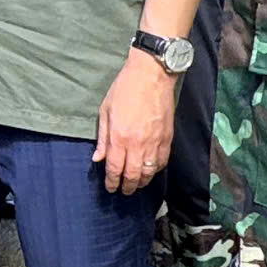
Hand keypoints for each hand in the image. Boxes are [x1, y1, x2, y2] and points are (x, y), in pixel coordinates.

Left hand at [93, 52, 176, 194]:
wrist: (152, 75)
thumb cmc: (125, 89)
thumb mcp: (105, 111)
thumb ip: (102, 138)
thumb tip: (98, 158)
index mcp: (119, 137)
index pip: (115, 168)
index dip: (112, 182)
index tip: (110, 188)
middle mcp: (138, 144)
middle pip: (133, 175)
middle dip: (127, 186)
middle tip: (123, 191)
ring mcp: (155, 142)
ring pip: (150, 172)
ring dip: (142, 182)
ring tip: (136, 185)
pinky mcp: (168, 138)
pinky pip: (162, 161)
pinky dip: (156, 170)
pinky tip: (151, 170)